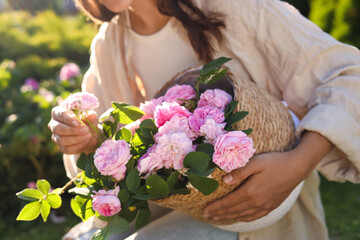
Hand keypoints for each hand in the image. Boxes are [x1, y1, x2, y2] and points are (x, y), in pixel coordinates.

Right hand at [48, 106, 98, 153]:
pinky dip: (77, 146)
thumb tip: (92, 114)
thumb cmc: (86, 121)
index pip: (59, 114)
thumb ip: (90, 116)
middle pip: (58, 128)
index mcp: (58, 112)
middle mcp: (53, 124)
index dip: (68, 119)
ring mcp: (56, 137)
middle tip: (86, 129)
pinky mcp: (61, 147)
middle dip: (73, 130)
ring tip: (88, 135)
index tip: (78, 123)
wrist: (90, 134)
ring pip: (61, 140)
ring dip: (76, 138)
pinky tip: (85, 142)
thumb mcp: (90, 117)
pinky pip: (66, 149)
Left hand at [203, 131, 331, 221]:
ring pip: (243, 216)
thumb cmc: (275, 162)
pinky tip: (239, 217)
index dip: (216, 207)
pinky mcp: (271, 206)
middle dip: (219, 214)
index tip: (205, 210)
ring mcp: (265, 206)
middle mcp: (256, 202)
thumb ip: (239, 171)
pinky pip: (254, 217)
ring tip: (218, 218)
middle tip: (207, 215)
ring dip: (229, 217)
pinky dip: (243, 218)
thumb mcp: (256, 162)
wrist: (297, 168)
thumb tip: (224, 180)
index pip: (228, 202)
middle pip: (233, 211)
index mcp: (250, 192)